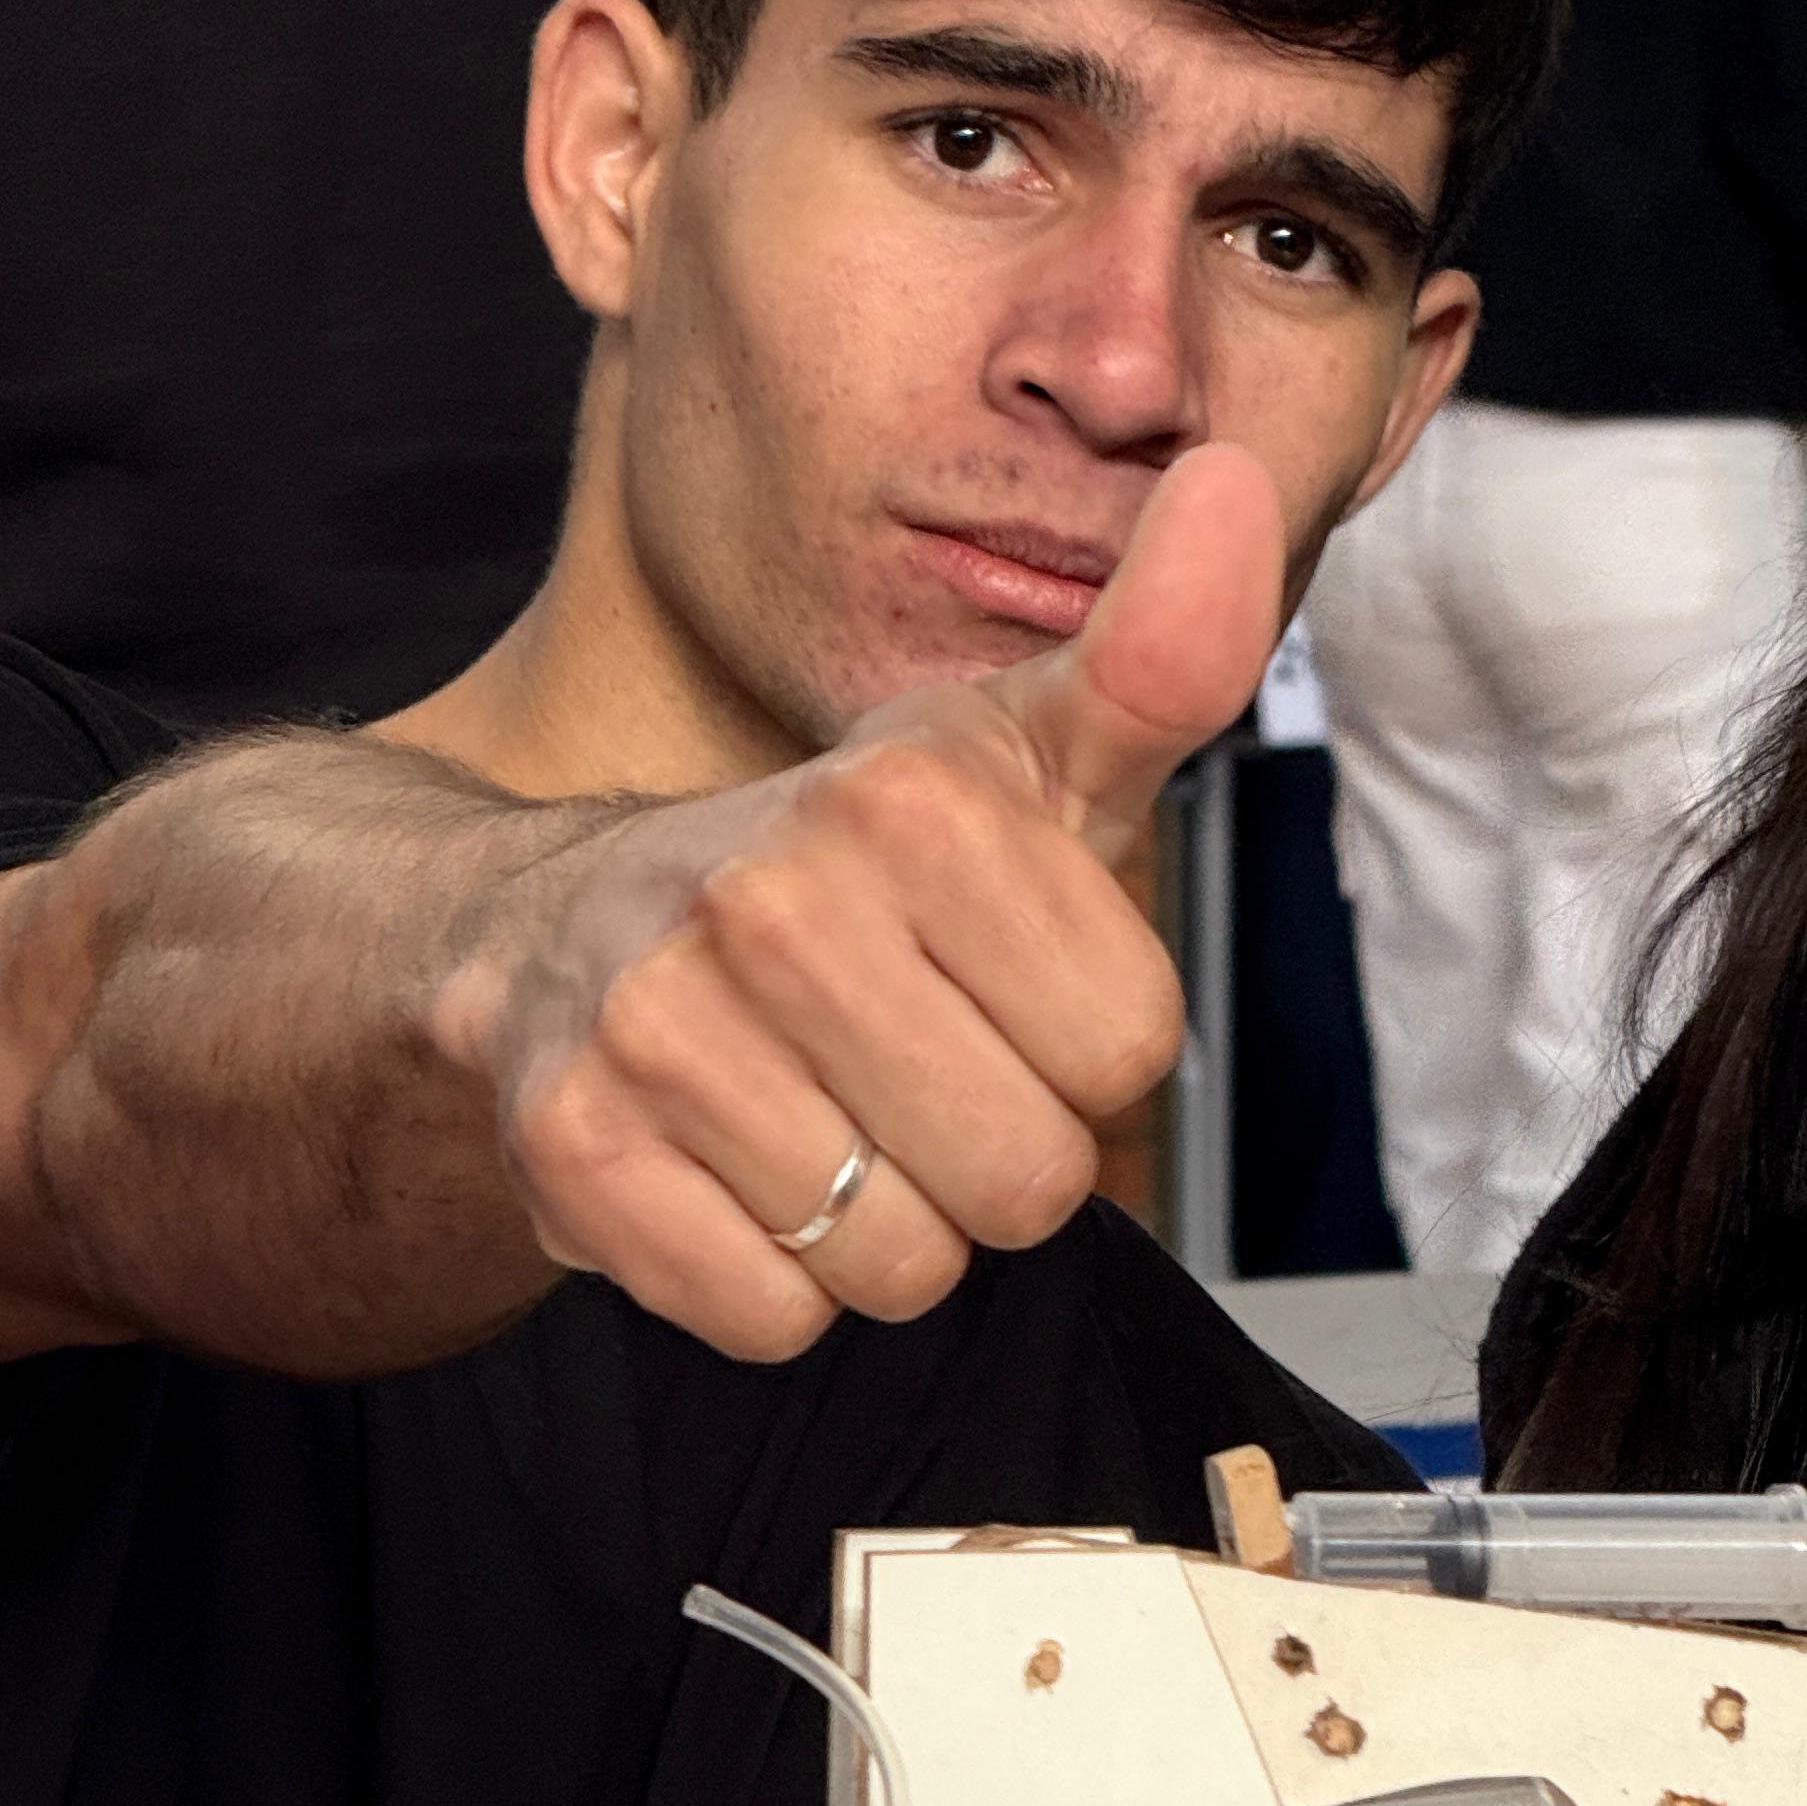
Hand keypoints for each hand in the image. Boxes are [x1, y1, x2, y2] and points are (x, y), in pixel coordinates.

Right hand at [434, 440, 1281, 1359]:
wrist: (566, 933)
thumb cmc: (849, 867)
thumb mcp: (1021, 755)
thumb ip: (1162, 657)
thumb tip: (1240, 487)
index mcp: (911, 800)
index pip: (1129, 1050)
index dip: (1084, 1047)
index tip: (1004, 990)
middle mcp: (772, 898)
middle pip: (1029, 1178)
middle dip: (995, 1158)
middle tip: (915, 1074)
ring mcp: (658, 1026)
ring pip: (902, 1267)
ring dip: (885, 1233)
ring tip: (827, 1123)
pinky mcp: (573, 1150)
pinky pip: (770, 1318)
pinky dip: (771, 1285)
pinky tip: (738, 1178)